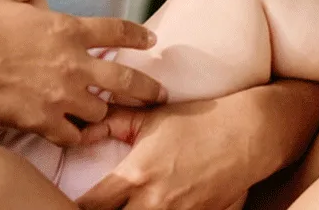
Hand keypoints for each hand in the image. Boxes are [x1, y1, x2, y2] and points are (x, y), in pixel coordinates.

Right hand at [0, 0, 167, 145]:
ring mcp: (60, 95)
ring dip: (101, 111)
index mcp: (65, 28)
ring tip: (102, 113)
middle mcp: (72, 63)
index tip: (151, 42)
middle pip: (126, 80)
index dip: (138, 37)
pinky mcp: (43, 121)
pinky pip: (73, 136)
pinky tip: (75, 134)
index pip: (116, 32)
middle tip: (158, 94)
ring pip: (100, 111)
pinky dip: (77, 136)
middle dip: (146, 89)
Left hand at [76, 101, 255, 209]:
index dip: (77, 207)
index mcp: (136, 174)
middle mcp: (154, 202)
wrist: (247, 134)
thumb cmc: (196, 122)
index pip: (92, 205)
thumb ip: (111, 122)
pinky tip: (149, 209)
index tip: (71, 202)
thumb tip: (80, 129)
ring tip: (122, 209)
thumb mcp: (149, 117)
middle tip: (95, 208)